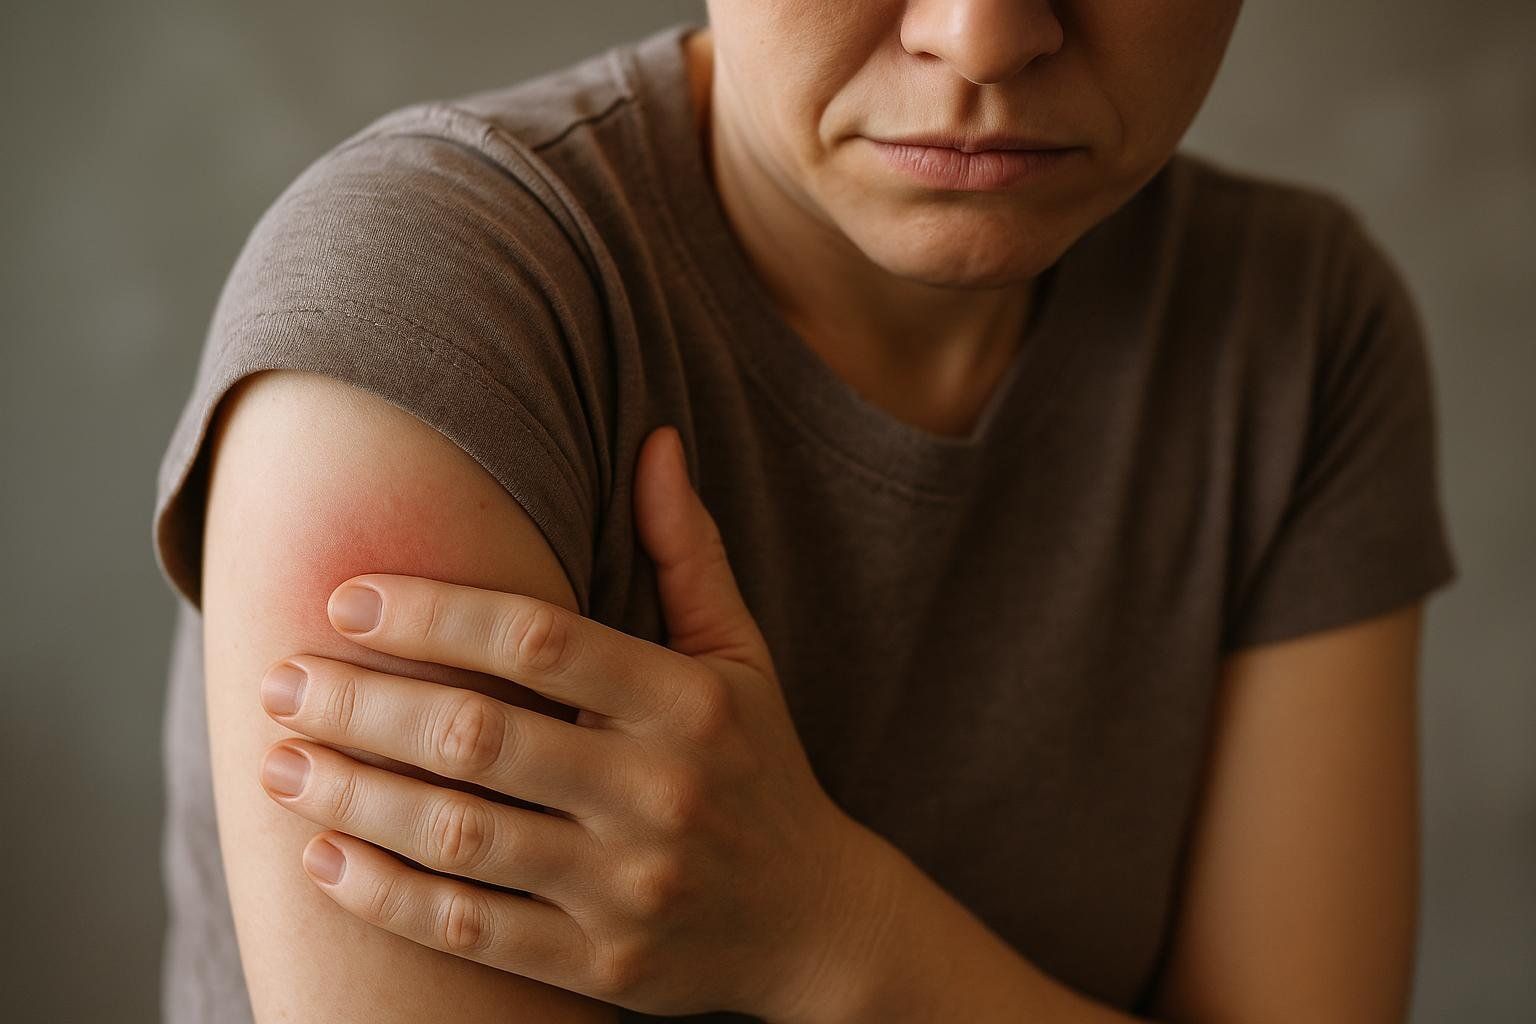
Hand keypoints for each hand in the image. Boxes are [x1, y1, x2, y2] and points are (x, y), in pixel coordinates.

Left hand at [254, 425, 883, 1019]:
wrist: (817, 924)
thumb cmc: (761, 768)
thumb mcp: (742, 656)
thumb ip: (688, 552)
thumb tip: (656, 439)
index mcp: (690, 704)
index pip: (540, 642)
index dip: (434, 614)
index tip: (347, 598)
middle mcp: (659, 793)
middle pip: (480, 738)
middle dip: (362, 704)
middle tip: (278, 679)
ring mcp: (629, 887)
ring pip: (461, 836)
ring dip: (353, 796)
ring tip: (275, 761)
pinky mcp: (600, 964)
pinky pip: (471, 930)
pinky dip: (385, 896)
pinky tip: (321, 859)